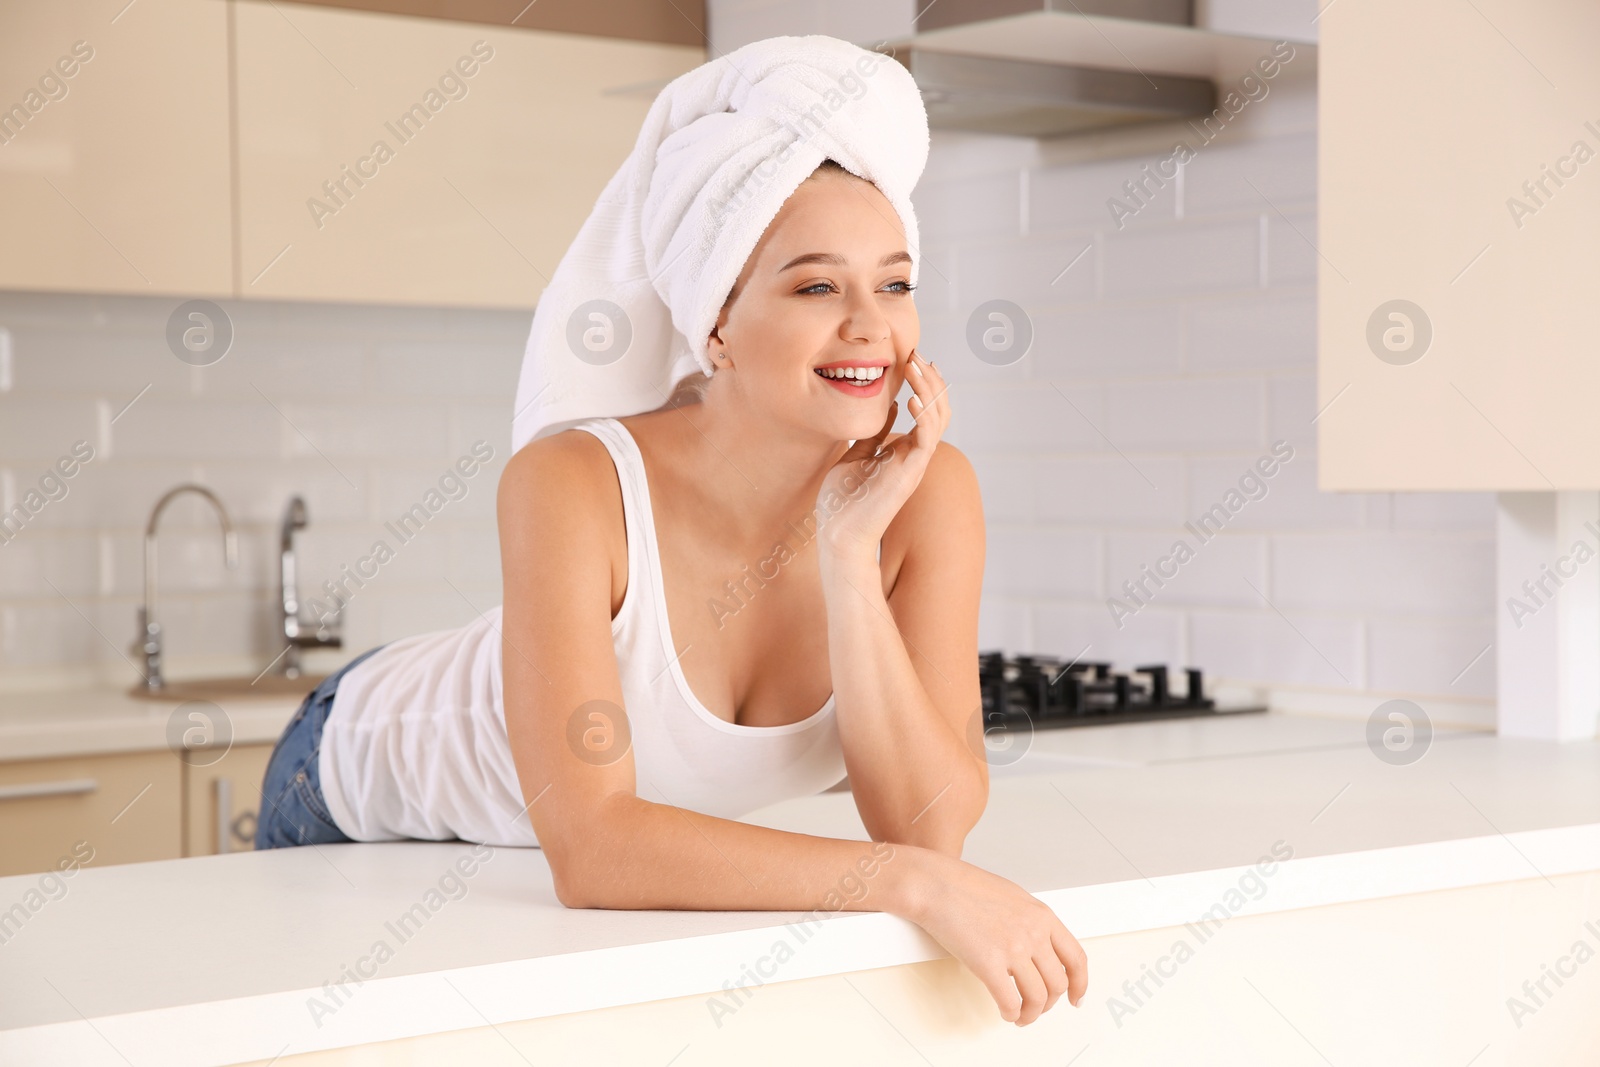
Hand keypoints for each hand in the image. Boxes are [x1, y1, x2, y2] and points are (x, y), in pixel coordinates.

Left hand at [814, 350, 949, 560]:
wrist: (838, 531)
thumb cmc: (843, 499)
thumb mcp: (857, 454)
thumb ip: (875, 433)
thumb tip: (891, 405)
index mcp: (904, 450)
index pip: (927, 410)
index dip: (924, 383)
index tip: (912, 358)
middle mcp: (915, 455)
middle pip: (939, 409)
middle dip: (930, 379)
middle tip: (916, 354)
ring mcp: (915, 464)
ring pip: (938, 419)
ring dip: (930, 389)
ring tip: (916, 365)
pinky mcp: (910, 472)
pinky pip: (926, 439)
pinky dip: (924, 415)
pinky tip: (913, 397)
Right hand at [901, 850, 1087, 1024]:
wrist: (934, 885)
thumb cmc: (963, 886)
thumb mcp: (1012, 897)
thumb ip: (1030, 922)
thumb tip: (1036, 947)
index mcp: (1042, 916)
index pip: (1076, 958)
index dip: (1080, 984)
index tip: (1076, 997)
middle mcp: (1033, 933)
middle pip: (1058, 983)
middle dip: (1050, 1003)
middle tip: (1037, 1008)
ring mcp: (1013, 949)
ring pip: (1038, 997)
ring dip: (1031, 1013)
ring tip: (1020, 1015)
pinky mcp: (989, 964)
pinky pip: (1010, 1002)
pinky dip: (1011, 1014)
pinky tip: (1005, 1012)